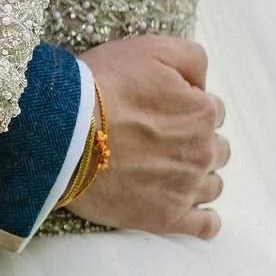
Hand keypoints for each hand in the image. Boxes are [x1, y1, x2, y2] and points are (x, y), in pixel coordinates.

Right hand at [68, 35, 228, 238]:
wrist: (59, 132)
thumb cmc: (99, 86)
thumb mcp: (151, 49)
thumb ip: (192, 58)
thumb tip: (204, 81)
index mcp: (202, 112)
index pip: (212, 110)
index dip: (185, 109)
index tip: (159, 112)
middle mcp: (202, 151)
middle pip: (216, 149)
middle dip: (194, 144)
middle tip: (158, 142)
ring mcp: (185, 188)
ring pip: (212, 185)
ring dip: (196, 177)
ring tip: (164, 172)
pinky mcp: (164, 218)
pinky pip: (203, 226)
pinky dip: (203, 220)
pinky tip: (190, 210)